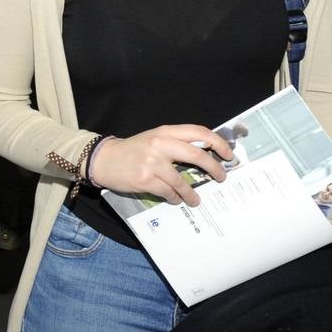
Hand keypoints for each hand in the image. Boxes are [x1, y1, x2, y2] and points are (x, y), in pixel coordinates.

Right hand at [87, 125, 232, 206]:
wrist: (104, 159)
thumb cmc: (132, 150)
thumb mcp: (154, 138)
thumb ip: (175, 142)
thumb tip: (203, 154)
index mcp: (165, 131)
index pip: (198, 132)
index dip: (217, 142)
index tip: (228, 154)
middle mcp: (160, 144)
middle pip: (198, 155)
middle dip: (214, 168)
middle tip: (221, 177)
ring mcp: (153, 162)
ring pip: (183, 181)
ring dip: (192, 193)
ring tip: (195, 200)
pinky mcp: (146, 179)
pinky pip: (169, 192)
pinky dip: (175, 198)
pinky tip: (176, 200)